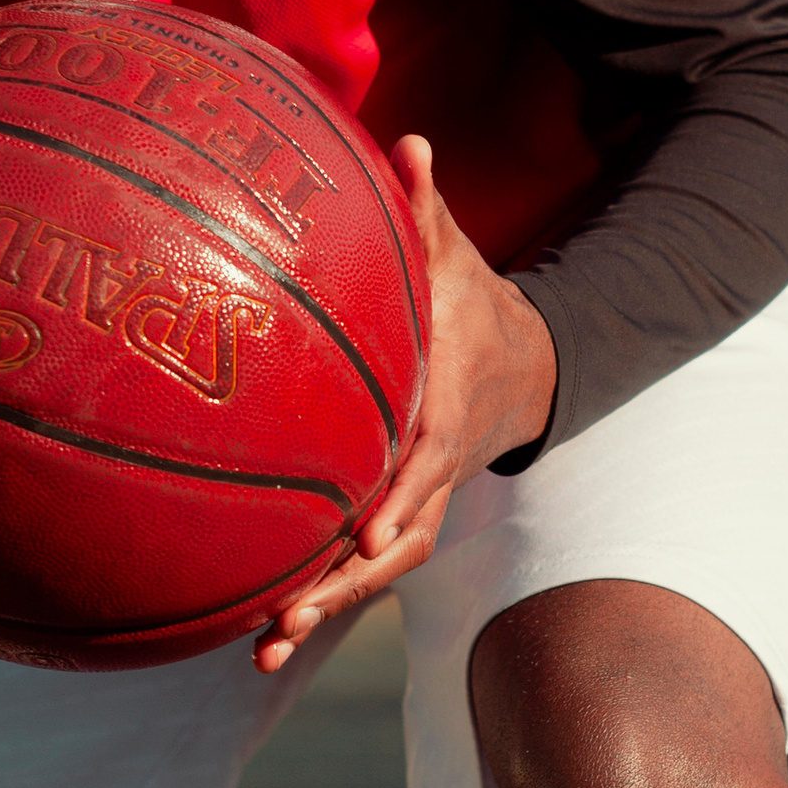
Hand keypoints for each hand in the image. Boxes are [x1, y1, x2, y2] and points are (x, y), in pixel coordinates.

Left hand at [252, 134, 555, 672]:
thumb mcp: (456, 254)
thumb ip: (428, 207)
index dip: (397, 501)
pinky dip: (318, 599)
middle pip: (397, 541)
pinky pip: (360, 567)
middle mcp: (434, 469)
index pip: (425, 462)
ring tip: (263, 647)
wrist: (528, 361)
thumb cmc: (473, 303)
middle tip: (292, 615)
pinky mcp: (396, 515)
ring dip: (325, 609)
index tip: (363, 537)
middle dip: (346, 585)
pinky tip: (259, 635)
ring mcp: (419, 500)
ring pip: (377, 569)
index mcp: (445, 409)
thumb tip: (410, 141)